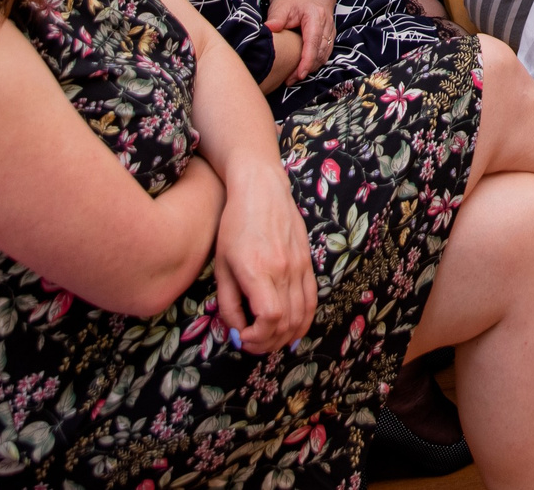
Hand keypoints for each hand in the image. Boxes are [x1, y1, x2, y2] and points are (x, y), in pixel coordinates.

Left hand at [209, 155, 313, 355]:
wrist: (261, 190)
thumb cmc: (234, 225)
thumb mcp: (222, 265)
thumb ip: (228, 303)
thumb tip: (236, 332)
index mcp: (258, 271)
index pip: (270, 318)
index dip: (257, 337)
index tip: (241, 337)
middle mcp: (283, 270)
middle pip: (288, 322)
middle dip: (268, 343)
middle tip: (251, 343)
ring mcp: (299, 266)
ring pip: (303, 315)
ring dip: (287, 336)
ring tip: (268, 340)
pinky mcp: (307, 262)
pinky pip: (311, 299)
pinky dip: (304, 320)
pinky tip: (292, 330)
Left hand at [265, 0, 339, 83]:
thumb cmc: (287, 0)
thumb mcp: (280, 7)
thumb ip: (276, 18)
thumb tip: (269, 29)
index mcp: (315, 15)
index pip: (313, 41)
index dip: (307, 60)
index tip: (298, 74)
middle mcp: (326, 22)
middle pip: (321, 51)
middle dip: (307, 68)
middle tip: (290, 80)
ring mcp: (330, 29)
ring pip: (325, 54)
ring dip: (312, 67)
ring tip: (294, 77)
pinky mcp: (328, 34)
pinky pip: (325, 52)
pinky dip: (316, 63)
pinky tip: (303, 69)